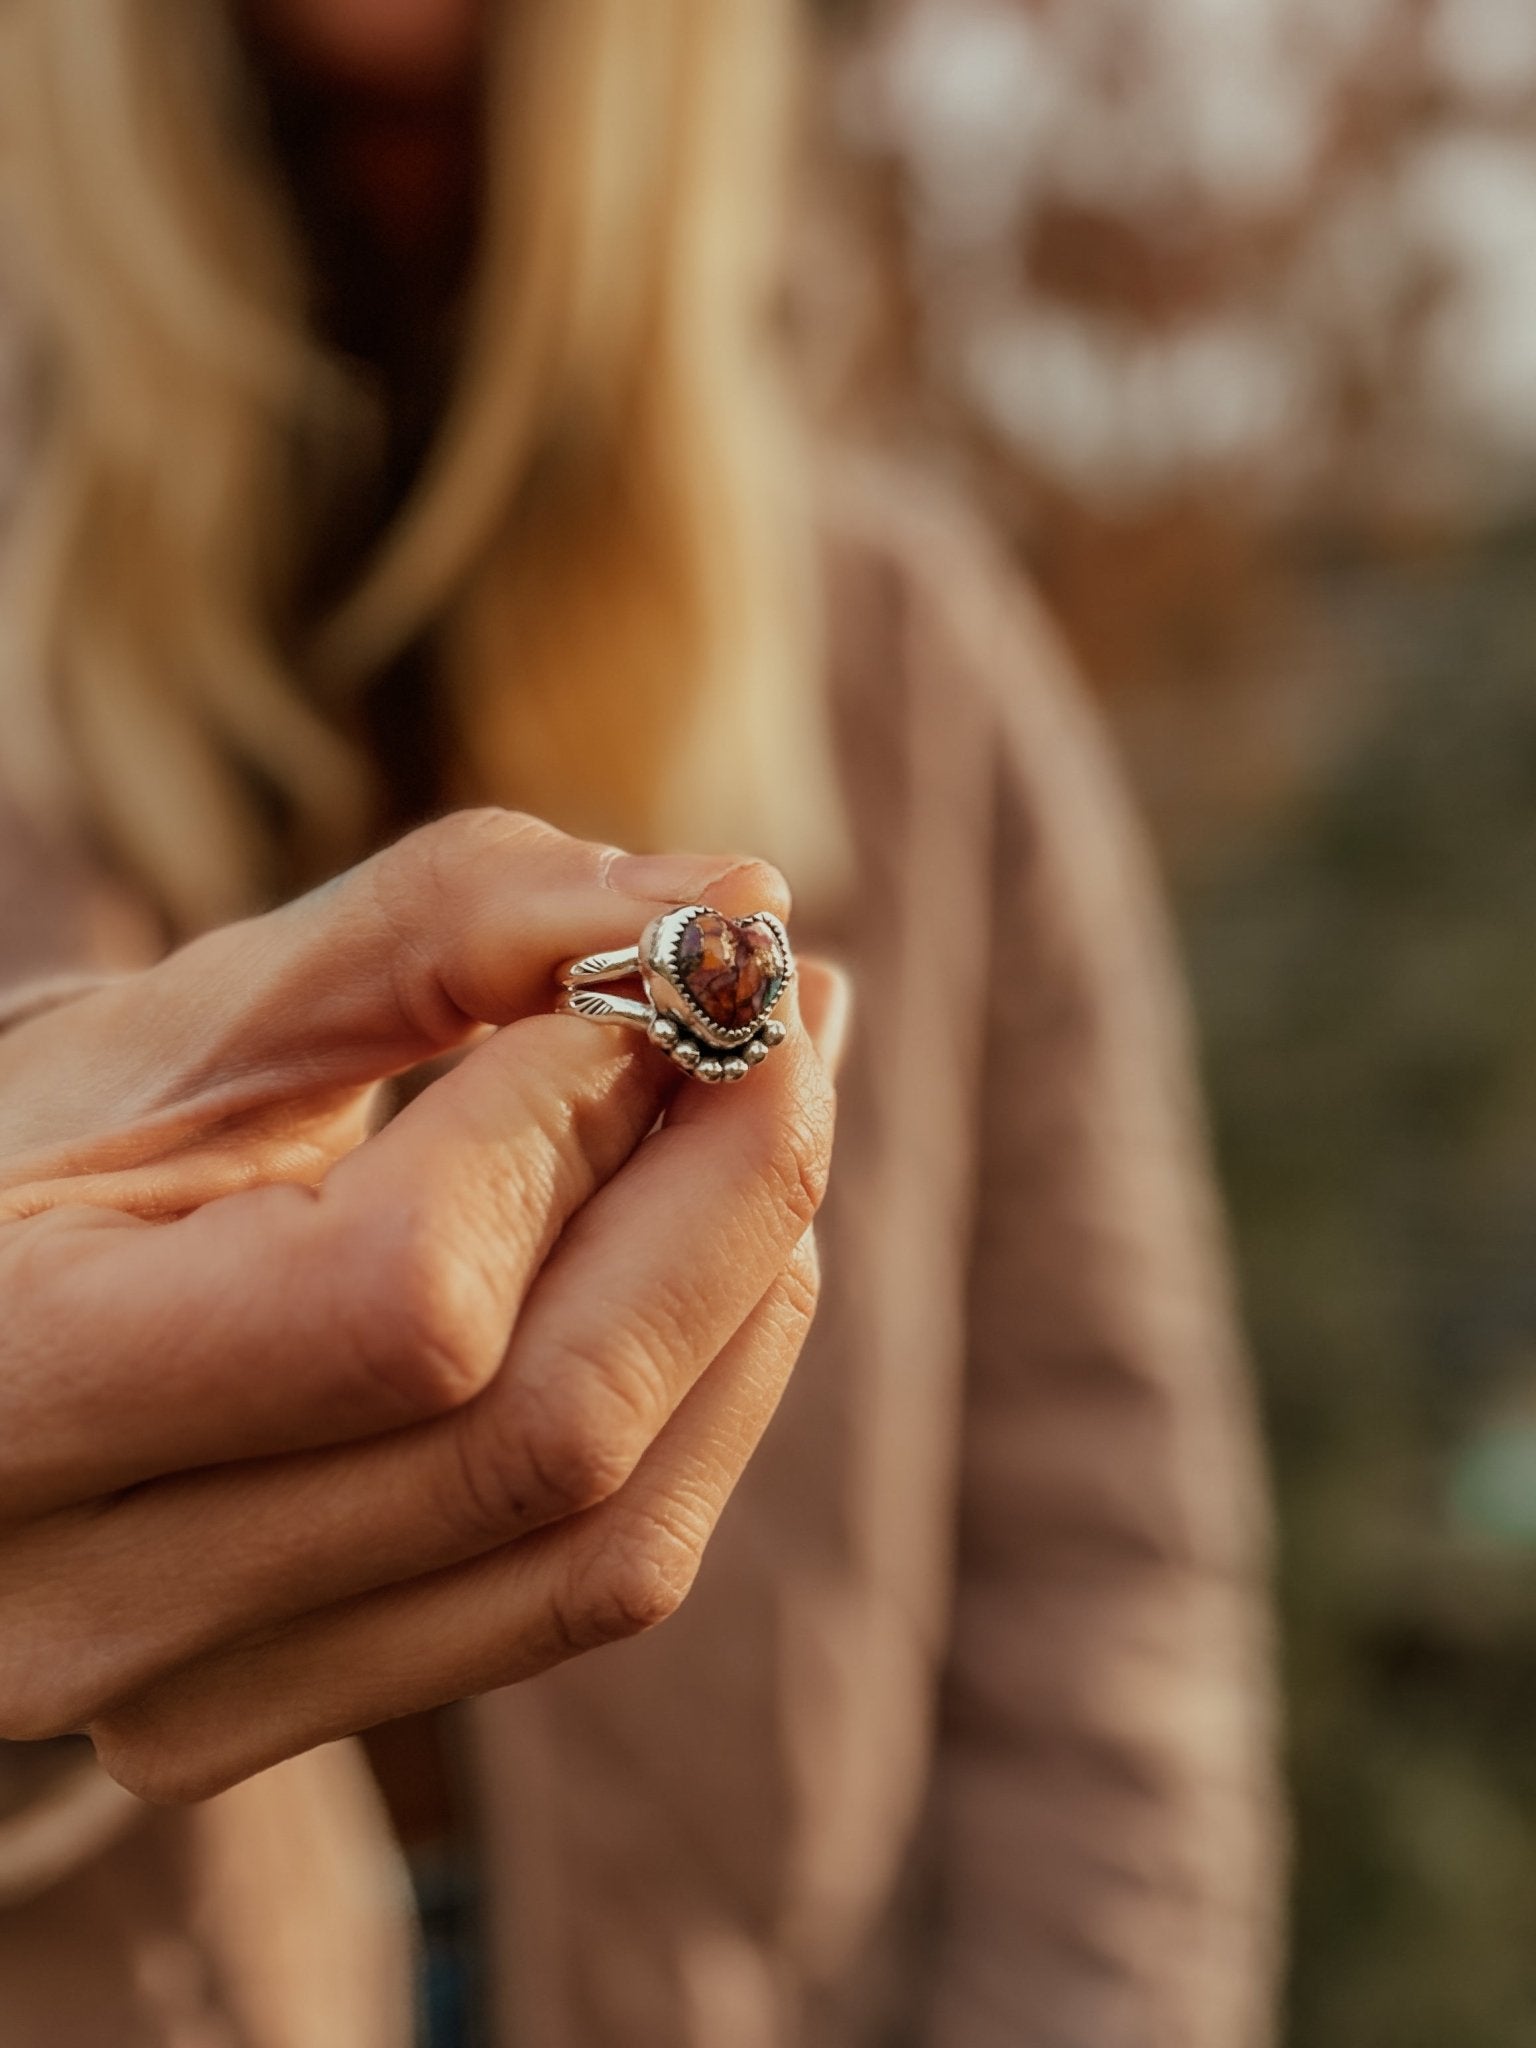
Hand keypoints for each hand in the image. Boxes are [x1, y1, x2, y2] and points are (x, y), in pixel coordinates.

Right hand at [0, 809, 840, 1799]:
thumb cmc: (41, 1149)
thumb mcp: (189, 1019)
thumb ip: (442, 929)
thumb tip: (737, 892)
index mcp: (10, 1382)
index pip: (407, 1298)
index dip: (566, 1122)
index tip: (647, 979)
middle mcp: (91, 1601)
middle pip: (548, 1432)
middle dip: (728, 1190)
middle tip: (798, 1012)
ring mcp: (202, 1694)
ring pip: (609, 1533)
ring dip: (748, 1292)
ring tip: (775, 1108)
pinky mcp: (307, 1709)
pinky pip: (592, 1585)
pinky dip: (705, 1400)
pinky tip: (721, 1257)